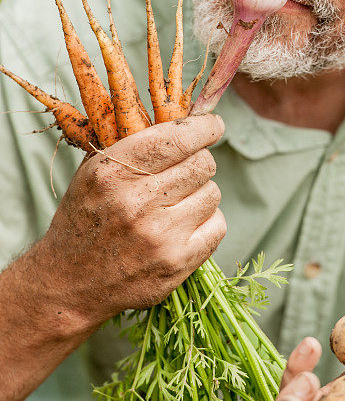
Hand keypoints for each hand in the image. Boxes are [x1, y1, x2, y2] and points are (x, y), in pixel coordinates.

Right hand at [38, 114, 225, 328]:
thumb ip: (132, 144)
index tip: (214, 125)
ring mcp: (159, 235)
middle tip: (186, 171)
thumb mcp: (93, 174)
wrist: (70, 284)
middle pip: (202, 164)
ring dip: (201, 194)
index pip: (177, 138)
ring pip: (212, 193)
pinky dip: (207, 223)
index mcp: (113, 172)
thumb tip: (183, 116)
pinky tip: (184, 228)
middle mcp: (137, 202)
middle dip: (200, 162)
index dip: (204, 127)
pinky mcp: (177, 262)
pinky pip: (218, 225)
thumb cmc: (86, 220)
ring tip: (176, 205)